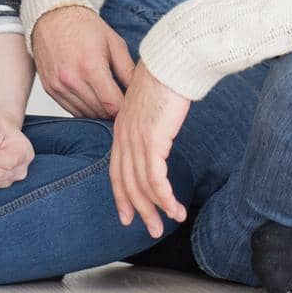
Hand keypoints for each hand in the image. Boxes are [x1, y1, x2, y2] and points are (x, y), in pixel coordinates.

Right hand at [32, 5, 135, 117]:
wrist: (53, 16)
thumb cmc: (84, 26)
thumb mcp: (114, 43)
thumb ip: (128, 70)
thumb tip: (138, 92)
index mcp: (91, 66)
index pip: (113, 105)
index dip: (125, 109)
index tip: (131, 104)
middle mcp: (72, 79)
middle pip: (99, 112)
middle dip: (113, 110)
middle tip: (121, 100)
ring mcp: (58, 85)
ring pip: (85, 114)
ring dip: (98, 111)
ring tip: (106, 98)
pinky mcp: (50, 88)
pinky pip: (71, 110)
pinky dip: (84, 108)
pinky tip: (91, 96)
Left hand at [109, 64, 190, 237]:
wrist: (171, 63)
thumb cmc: (165, 79)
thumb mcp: (150, 107)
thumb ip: (148, 125)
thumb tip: (156, 138)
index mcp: (121, 128)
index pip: (116, 169)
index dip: (121, 195)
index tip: (127, 214)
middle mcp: (124, 136)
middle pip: (126, 183)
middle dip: (138, 209)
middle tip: (148, 229)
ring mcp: (136, 140)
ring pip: (141, 185)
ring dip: (156, 209)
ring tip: (168, 224)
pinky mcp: (153, 141)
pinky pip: (155, 179)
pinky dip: (165, 198)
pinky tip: (175, 209)